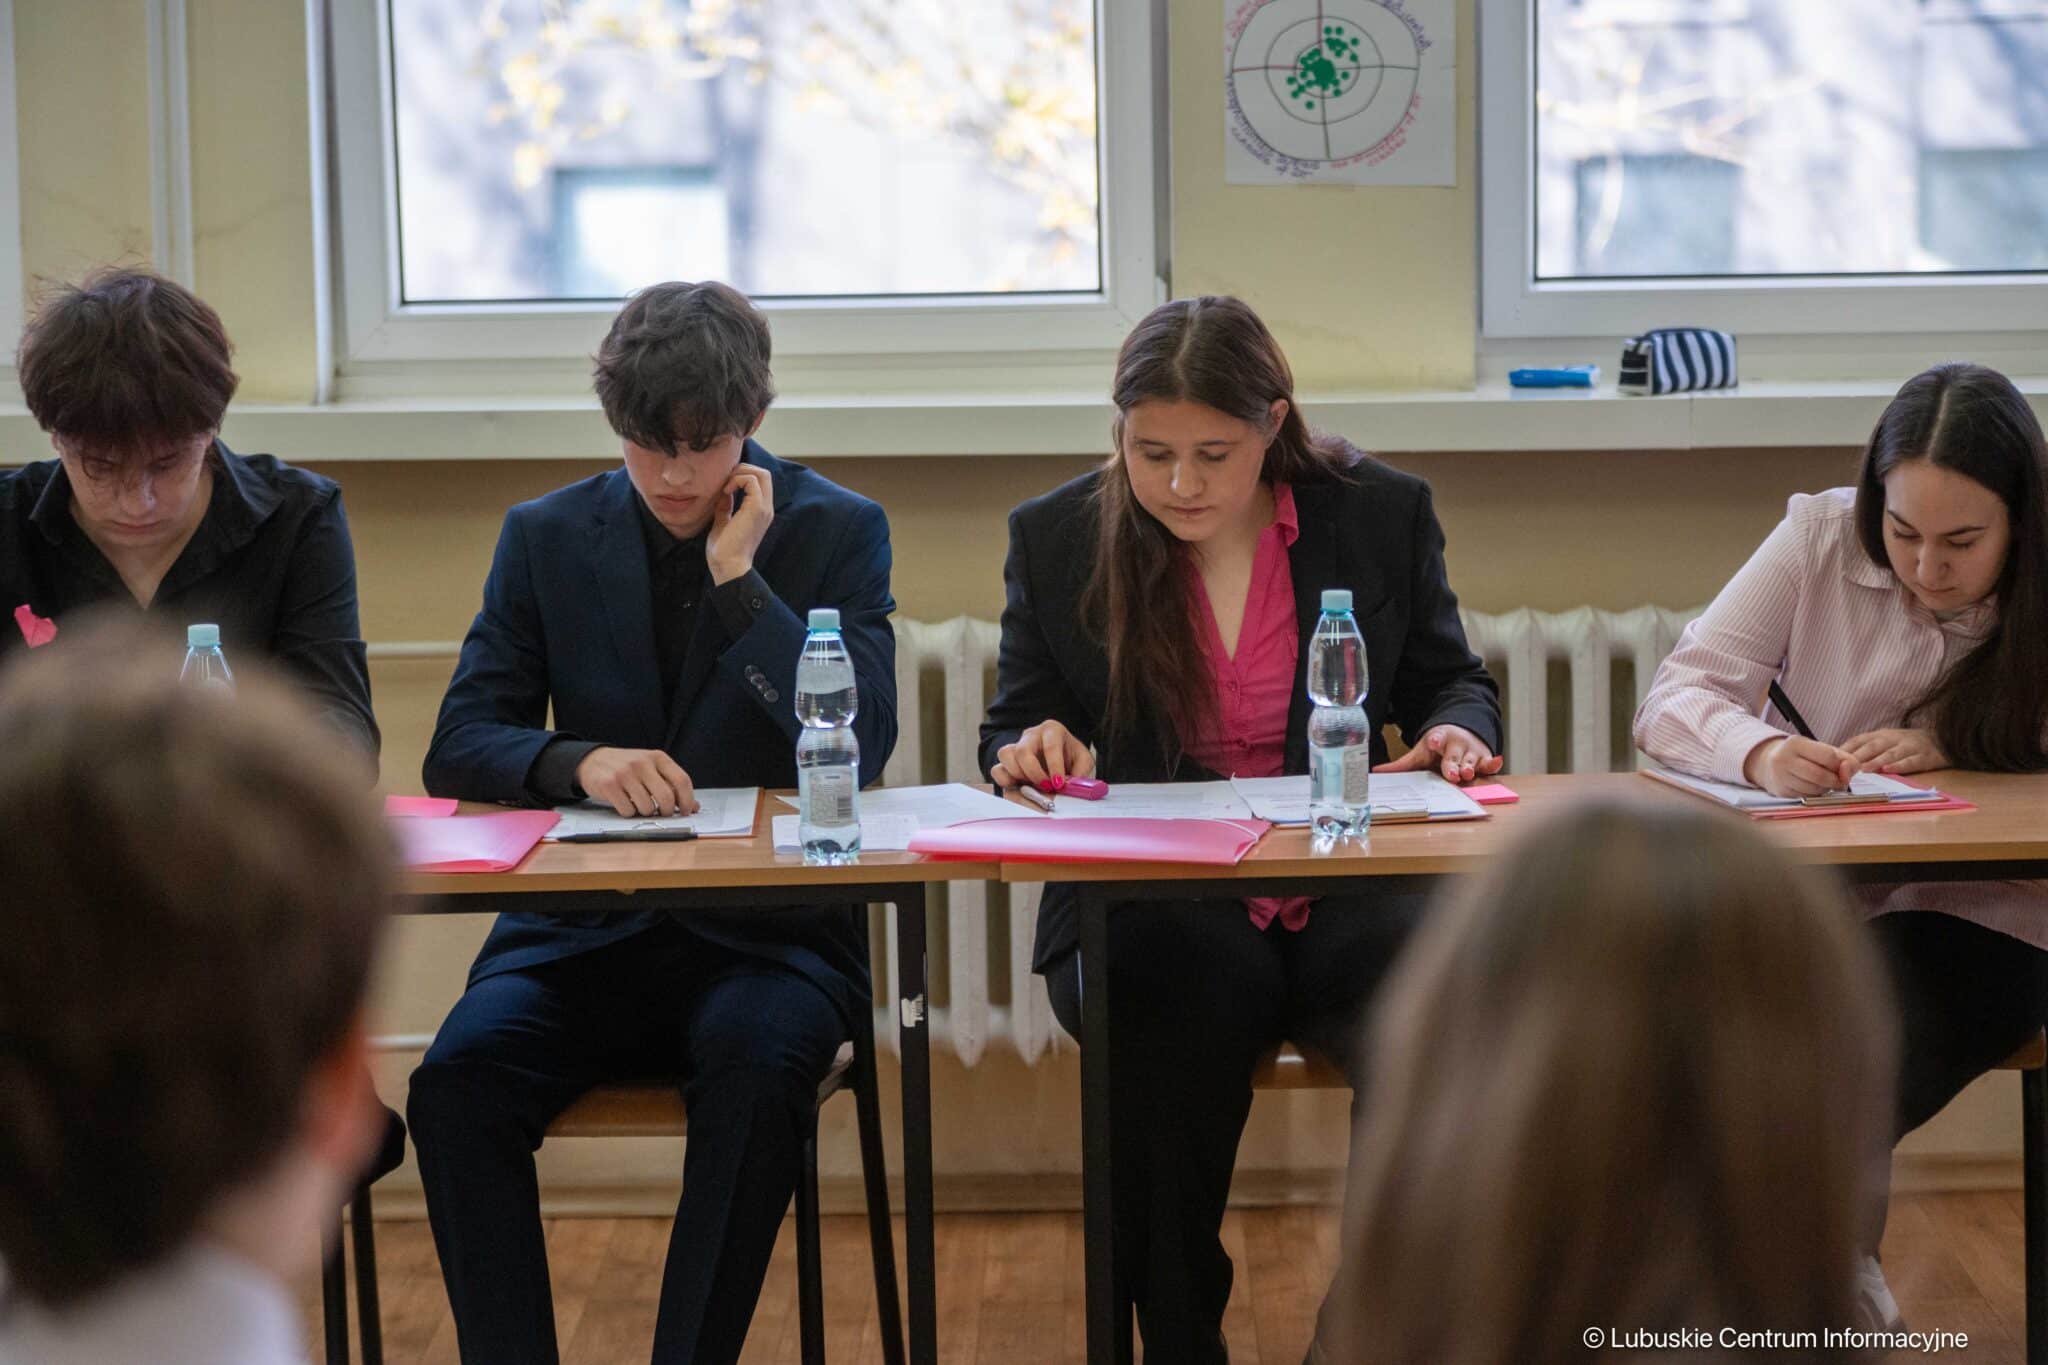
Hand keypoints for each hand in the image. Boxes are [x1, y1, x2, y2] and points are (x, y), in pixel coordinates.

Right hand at [574, 747, 698, 816]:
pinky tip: (624, 803)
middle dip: (667, 811)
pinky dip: (629, 813)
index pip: (682, 780)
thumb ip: (671, 785)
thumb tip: (693, 807)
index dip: (687, 800)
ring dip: (645, 813)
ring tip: (639, 804)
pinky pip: (627, 811)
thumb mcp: (652, 769)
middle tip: (662, 813)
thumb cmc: (628, 768)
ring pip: (647, 807)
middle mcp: (642, 763)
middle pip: (666, 797)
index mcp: (658, 757)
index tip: (686, 811)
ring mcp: (625, 773)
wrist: (593, 760)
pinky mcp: (609, 784)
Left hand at [706, 465, 773, 584]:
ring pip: (761, 473)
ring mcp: (763, 507)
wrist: (727, 566)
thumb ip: (725, 506)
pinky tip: (725, 491)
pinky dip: (737, 480)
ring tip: (725, 485)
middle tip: (725, 480)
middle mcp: (766, 507)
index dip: (742, 474)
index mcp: (760, 511)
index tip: (724, 484)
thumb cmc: (724, 550)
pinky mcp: (757, 508)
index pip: (760, 481)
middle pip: (764, 473)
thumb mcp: (723, 522)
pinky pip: (751, 481)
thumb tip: (722, 492)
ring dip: (740, 473)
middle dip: (742, 469)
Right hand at [990, 719, 1094, 789]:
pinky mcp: (1006, 763)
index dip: (1054, 767)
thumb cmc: (1071, 759)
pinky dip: (1007, 782)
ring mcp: (1016, 747)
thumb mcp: (1083, 763)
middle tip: (1046, 788)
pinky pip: (997, 770)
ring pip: (1005, 755)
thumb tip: (1071, 787)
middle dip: (1034, 774)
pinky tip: (1021, 788)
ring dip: (1019, 776)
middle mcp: (1031, 735)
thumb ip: (1081, 773)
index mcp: (1052, 730)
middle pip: (1023, 751)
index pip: (1051, 746)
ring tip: (1033, 786)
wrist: (1061, 762)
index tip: (1059, 784)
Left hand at [1372, 725, 1502, 784]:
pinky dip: (1493, 763)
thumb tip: (1375, 772)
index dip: (1435, 740)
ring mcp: (1471, 751)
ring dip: (1469, 766)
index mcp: (1438, 740)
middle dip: (1452, 763)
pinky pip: (1489, 762)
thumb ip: (1402, 764)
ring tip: (1467, 773)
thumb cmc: (1438, 749)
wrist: (1461, 733)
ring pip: (1471, 761)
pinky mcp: (1484, 758)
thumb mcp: (1420, 753)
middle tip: (1451, 773)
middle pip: (1454, 755)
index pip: (1437, 738)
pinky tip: (1497, 762)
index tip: (1433, 741)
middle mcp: (1456, 745)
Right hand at [1743, 735, 1859, 797]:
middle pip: (1820, 775)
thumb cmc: (1802, 756)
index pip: (1828, 756)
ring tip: (1826, 782)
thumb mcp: (1820, 749)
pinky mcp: (1781, 791)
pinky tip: (1814, 787)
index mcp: (1795, 743)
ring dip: (1827, 789)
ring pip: (1814, 788)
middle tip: (1839, 780)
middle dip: (1836, 781)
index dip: (1841, 765)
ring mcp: (1780, 776)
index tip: (1843, 767)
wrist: (1769, 764)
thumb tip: (1855, 769)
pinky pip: (1807, 796)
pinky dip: (1816, 794)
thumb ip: (1843, 757)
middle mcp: (1784, 759)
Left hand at [1841, 727, 1947, 775]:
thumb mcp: (1884, 743)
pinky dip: (1899, 766)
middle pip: (1872, 746)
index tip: (1830, 760)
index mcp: (1880, 735)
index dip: (1844, 749)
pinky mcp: (1924, 757)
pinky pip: (1911, 761)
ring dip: (1875, 761)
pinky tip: (1888, 770)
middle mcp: (1893, 739)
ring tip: (1863, 769)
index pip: (1858, 740)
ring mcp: (1909, 747)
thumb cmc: (1905, 745)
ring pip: (1890, 753)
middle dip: (1857, 757)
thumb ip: (1865, 752)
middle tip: (1844, 768)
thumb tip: (1839, 764)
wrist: (1942, 740)